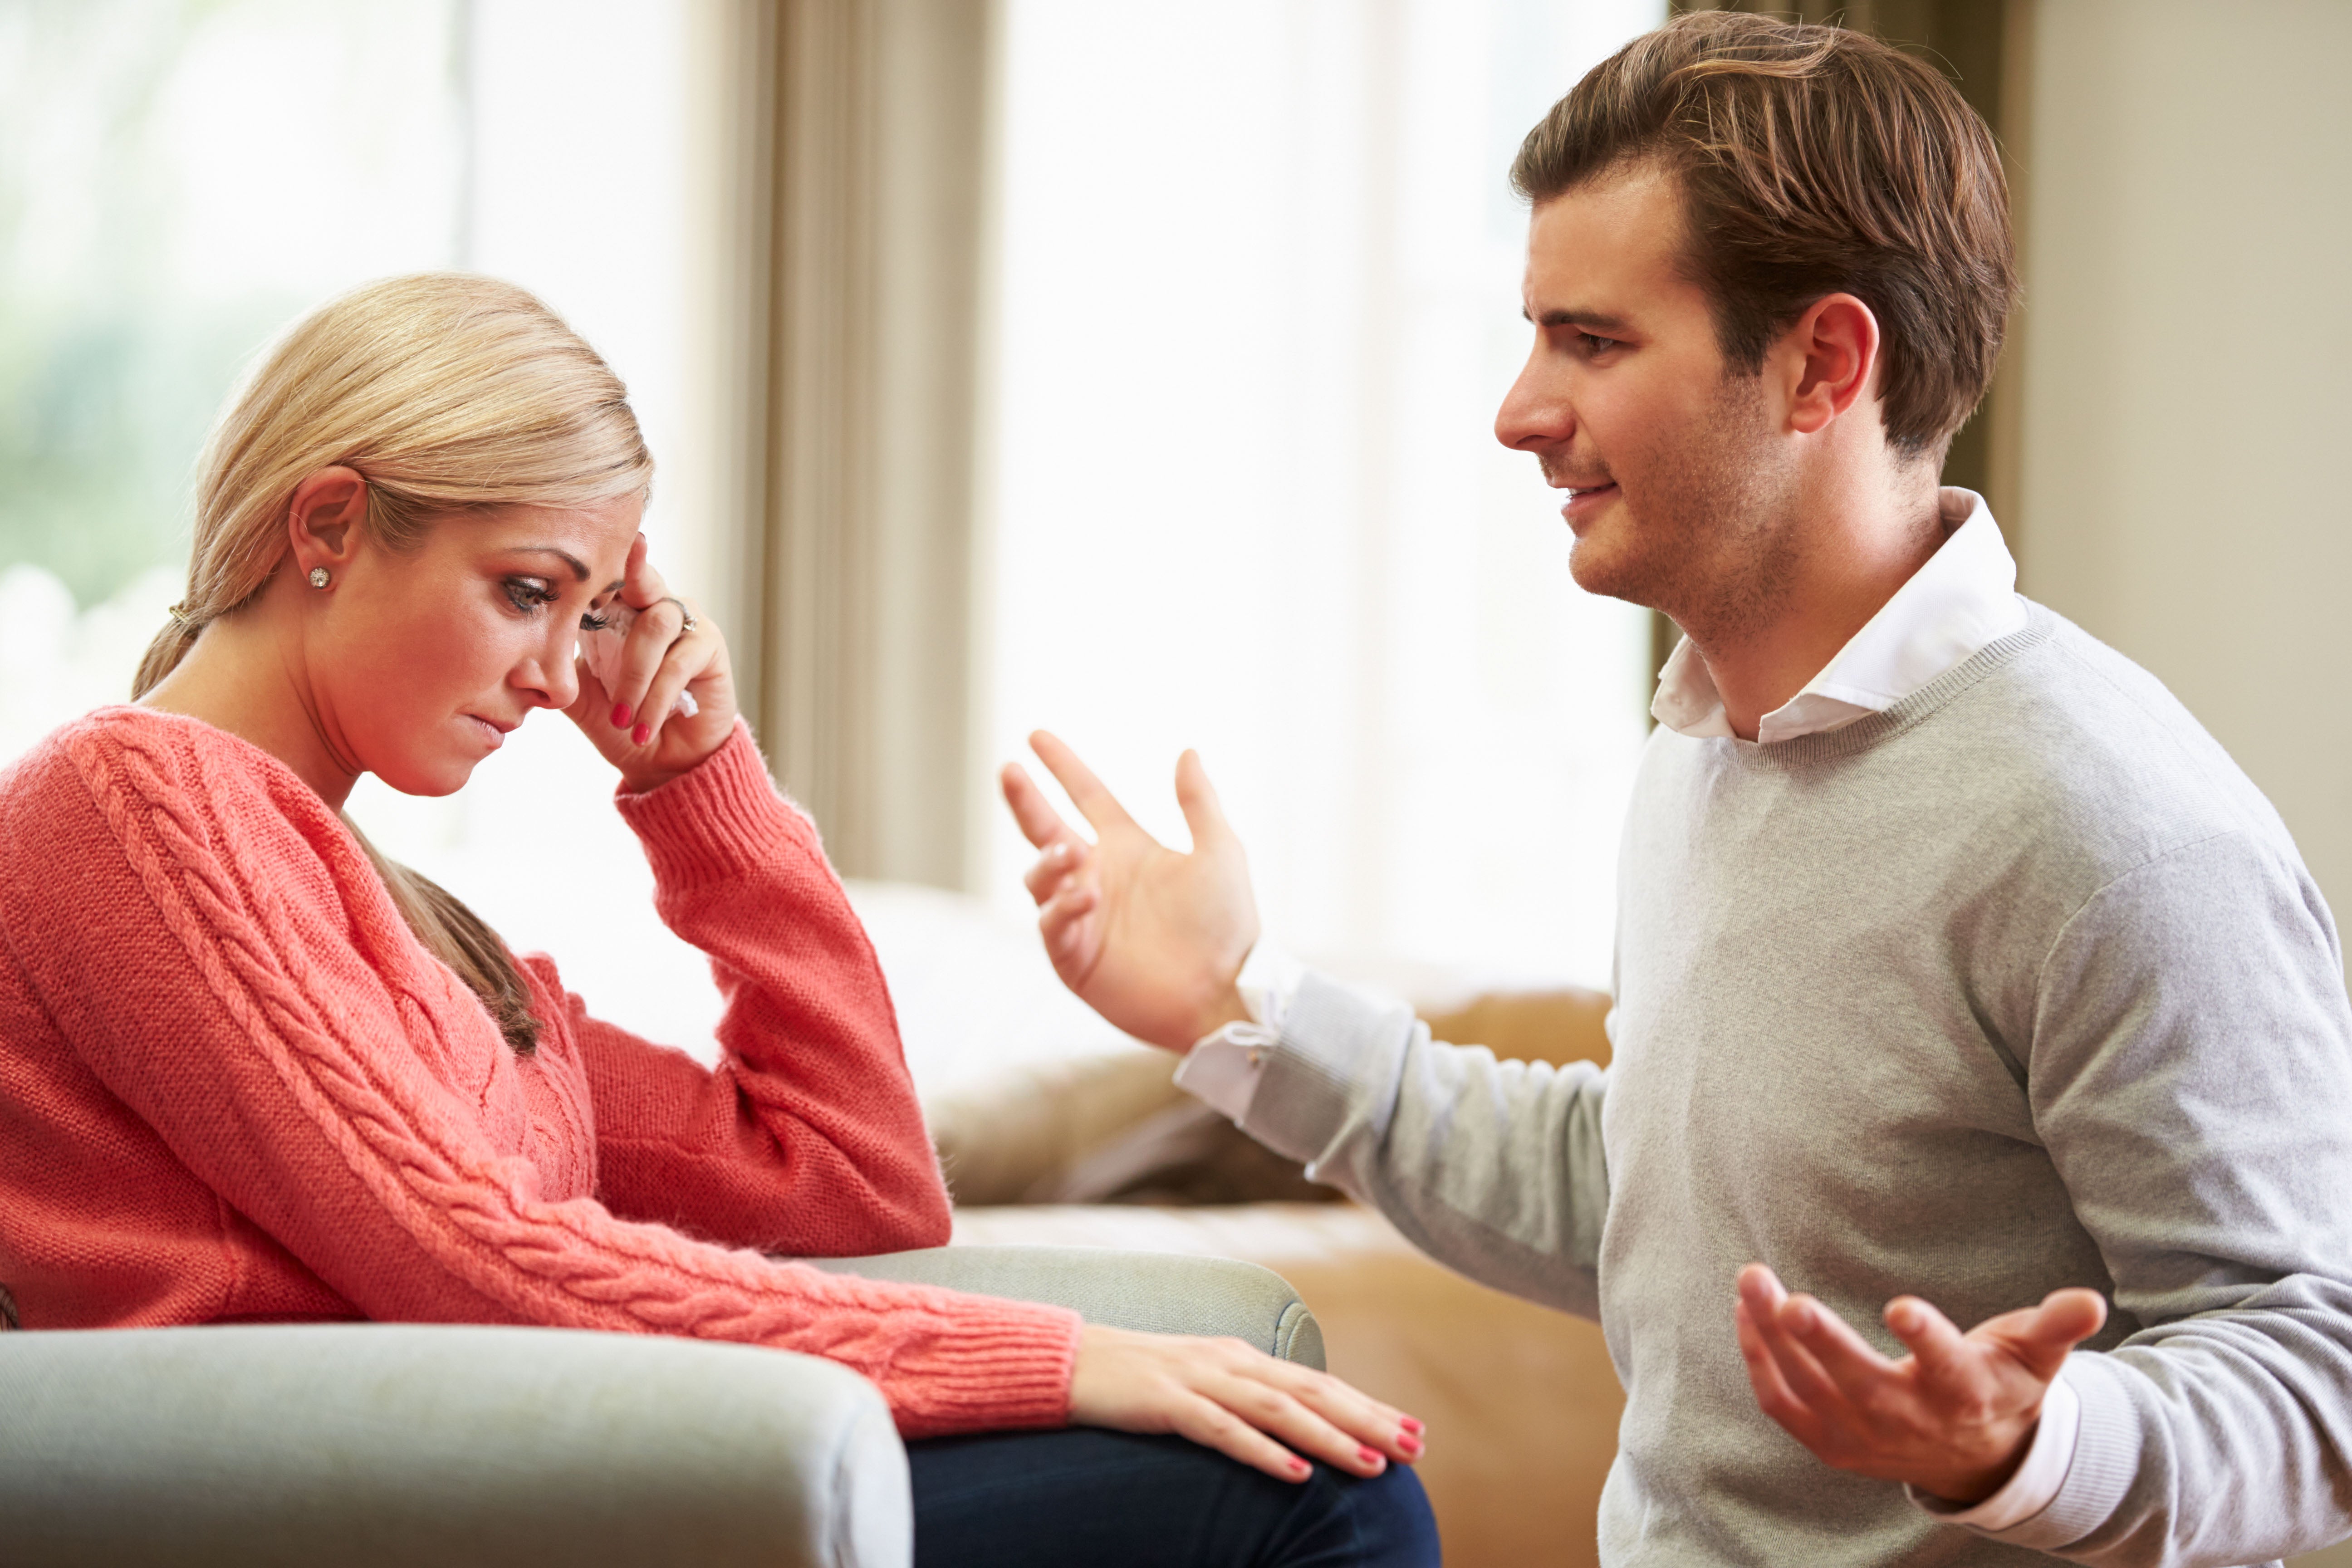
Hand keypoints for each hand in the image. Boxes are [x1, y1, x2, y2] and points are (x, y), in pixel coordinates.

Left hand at [565, 534, 737, 791]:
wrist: (662, 762)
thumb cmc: (621, 723)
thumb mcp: (579, 696)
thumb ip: (557, 670)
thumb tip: (520, 661)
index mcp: (618, 611)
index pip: (605, 579)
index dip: (593, 568)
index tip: (575, 560)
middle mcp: (654, 607)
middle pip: (641, 576)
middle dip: (631, 566)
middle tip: (627, 549)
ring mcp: (686, 624)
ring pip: (656, 625)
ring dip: (634, 675)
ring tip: (621, 719)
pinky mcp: (710, 648)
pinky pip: (679, 663)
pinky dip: (656, 698)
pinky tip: (642, 728)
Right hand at [1001, 732, 1259, 1050]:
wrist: (1224, 992)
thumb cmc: (1228, 925)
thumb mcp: (1219, 852)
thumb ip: (1199, 802)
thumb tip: (1187, 751)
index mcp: (1128, 849)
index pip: (1086, 797)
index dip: (1062, 767)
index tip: (1036, 736)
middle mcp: (1099, 877)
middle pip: (1046, 830)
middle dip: (1025, 800)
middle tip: (1010, 771)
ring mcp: (1083, 918)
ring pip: (1039, 878)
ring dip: (1048, 862)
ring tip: (1070, 855)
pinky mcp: (1075, 958)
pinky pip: (1052, 924)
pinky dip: (1061, 907)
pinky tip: (1085, 897)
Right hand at [1069, 1323, 1424, 1483]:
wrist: (1071, 1362)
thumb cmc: (1138, 1381)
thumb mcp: (1203, 1385)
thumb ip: (1247, 1401)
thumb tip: (1296, 1431)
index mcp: (1242, 1358)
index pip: (1319, 1384)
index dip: (1369, 1406)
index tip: (1414, 1430)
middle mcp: (1230, 1362)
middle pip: (1313, 1393)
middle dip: (1368, 1420)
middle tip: (1415, 1447)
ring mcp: (1200, 1379)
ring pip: (1279, 1410)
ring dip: (1330, 1438)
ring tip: (1372, 1465)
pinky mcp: (1168, 1402)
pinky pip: (1223, 1430)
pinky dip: (1263, 1452)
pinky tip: (1296, 1474)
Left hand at [1732, 1263, 2108, 1503]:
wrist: (1977, 1459)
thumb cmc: (2003, 1385)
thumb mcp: (2035, 1357)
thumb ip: (2055, 1326)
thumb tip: (2090, 1300)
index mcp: (1965, 1393)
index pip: (1946, 1366)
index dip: (1926, 1337)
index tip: (1900, 1305)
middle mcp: (1911, 1420)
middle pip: (1860, 1384)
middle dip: (1822, 1343)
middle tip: (1788, 1298)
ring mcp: (1865, 1437)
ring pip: (1809, 1390)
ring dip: (1773, 1337)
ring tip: (1751, 1279)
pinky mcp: (1830, 1443)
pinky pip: (1783, 1405)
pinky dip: (1759, 1362)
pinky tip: (1745, 1313)